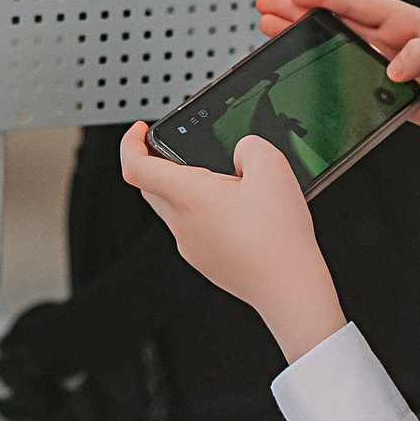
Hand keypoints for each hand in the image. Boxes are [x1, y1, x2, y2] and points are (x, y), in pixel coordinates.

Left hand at [120, 121, 343, 364]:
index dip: (130, 143)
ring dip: (187, 190)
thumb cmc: (278, 237)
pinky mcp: (206, 262)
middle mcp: (182, 224)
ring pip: (175, 209)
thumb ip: (250, 145)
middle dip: (158, 163)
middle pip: (150, 187)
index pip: (135, 167)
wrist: (288, 289)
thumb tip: (242, 151)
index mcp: (188, 197)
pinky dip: (205, 214)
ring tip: (225, 182)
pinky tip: (238, 213)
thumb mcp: (272, 166)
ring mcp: (191, 247)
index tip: (140, 131)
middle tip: (178, 149)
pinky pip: (194, 230)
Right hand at [253, 0, 419, 170]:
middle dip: (300, 11)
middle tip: (266, 5)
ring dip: (304, 33)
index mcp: (410, 23)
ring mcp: (387, 61)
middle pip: (337, 18)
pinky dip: (321, 63)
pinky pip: (345, 68)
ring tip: (270, 26)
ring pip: (335, 40)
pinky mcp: (385, 86)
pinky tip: (302, 62)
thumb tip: (396, 64)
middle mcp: (394, 38)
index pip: (360, 4)